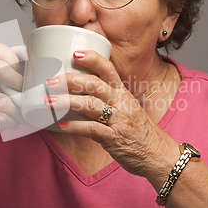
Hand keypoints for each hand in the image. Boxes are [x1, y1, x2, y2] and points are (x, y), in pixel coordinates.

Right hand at [0, 43, 24, 155]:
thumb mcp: (0, 89)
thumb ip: (11, 77)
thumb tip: (42, 68)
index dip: (15, 61)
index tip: (22, 76)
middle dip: (18, 83)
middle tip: (25, 96)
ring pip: (2, 98)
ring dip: (18, 110)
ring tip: (23, 116)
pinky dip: (12, 122)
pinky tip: (14, 124)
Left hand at [45, 50, 178, 182]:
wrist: (159, 155)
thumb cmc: (140, 132)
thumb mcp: (127, 108)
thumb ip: (108, 99)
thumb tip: (81, 93)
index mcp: (123, 94)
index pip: (109, 69)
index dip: (93, 59)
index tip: (75, 53)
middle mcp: (121, 104)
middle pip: (95, 85)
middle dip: (71, 80)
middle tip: (51, 80)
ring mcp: (118, 120)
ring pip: (90, 105)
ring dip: (67, 102)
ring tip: (49, 101)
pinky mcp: (114, 138)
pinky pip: (92, 130)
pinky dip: (75, 127)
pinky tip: (62, 125)